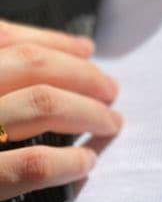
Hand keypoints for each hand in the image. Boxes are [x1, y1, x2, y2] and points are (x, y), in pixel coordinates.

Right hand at [0, 20, 121, 200]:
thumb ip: (2, 73)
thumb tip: (70, 52)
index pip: (3, 37)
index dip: (51, 39)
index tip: (86, 49)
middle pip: (32, 65)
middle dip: (83, 75)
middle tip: (111, 90)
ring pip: (40, 104)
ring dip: (89, 112)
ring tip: (112, 123)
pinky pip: (30, 164)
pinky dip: (67, 161)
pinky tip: (85, 163)